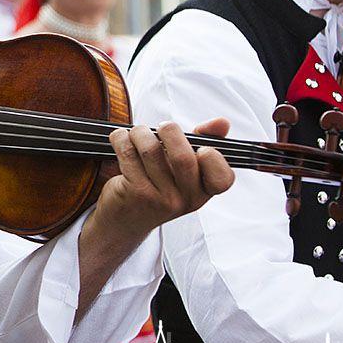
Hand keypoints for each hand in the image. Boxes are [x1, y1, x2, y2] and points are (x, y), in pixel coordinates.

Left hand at [97, 119, 234, 234]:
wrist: (124, 220)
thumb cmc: (157, 186)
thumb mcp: (183, 168)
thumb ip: (203, 141)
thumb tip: (221, 122)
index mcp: (203, 191)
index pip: (222, 179)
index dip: (215, 159)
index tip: (202, 148)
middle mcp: (184, 199)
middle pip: (183, 158)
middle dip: (170, 131)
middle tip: (163, 127)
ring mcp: (159, 199)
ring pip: (151, 150)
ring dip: (140, 132)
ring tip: (138, 133)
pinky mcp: (134, 193)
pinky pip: (127, 154)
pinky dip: (121, 138)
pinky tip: (120, 139)